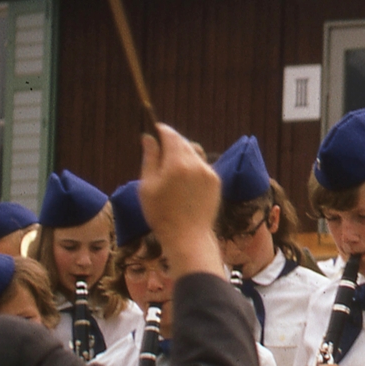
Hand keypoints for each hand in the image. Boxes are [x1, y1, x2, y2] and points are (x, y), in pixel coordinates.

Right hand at [138, 124, 224, 277]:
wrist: (188, 236)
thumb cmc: (161, 213)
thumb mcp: (147, 185)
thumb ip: (150, 158)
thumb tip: (149, 137)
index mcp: (178, 162)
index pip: (172, 136)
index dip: (162, 130)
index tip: (155, 129)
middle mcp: (197, 164)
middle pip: (184, 143)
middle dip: (173, 142)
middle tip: (160, 147)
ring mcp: (209, 173)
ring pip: (195, 153)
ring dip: (184, 153)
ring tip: (170, 165)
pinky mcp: (216, 182)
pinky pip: (203, 166)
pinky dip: (193, 165)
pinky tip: (183, 178)